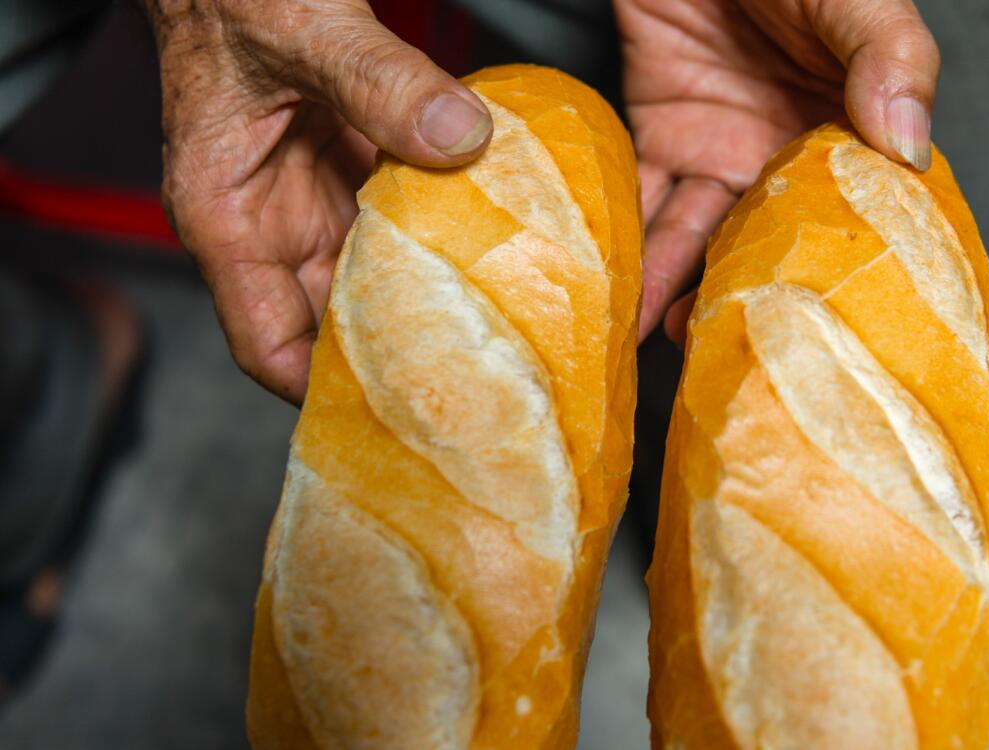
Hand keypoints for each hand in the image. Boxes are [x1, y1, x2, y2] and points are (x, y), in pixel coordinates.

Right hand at [146, 0, 492, 403]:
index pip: (266, 344)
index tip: (394, 416)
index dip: (322, 392)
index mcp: (227, 215)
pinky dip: (438, 243)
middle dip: (392, 358)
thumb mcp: (301, 28)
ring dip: (425, 303)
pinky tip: (490, 255)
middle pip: (330, 325)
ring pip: (372, 280)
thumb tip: (461, 138)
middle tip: (470, 386)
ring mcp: (312, 198)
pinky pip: (398, 225)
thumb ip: (378, 80)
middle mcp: (270, 222)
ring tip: (492, 339)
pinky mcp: (349, 168)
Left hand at [615, 0, 940, 343]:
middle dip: (752, 304)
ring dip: (683, 293)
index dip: (840, 274)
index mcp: (845, 131)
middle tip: (736, 362)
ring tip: (671, 349)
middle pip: (769, 244)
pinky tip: (625, 297)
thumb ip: (889, 58)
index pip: (853, 216)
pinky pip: (644, 203)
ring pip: (701, 239)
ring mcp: (719, 150)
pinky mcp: (659, 136)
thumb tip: (910, 149)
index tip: (828, 332)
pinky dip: (633, 249)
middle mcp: (783, 153)